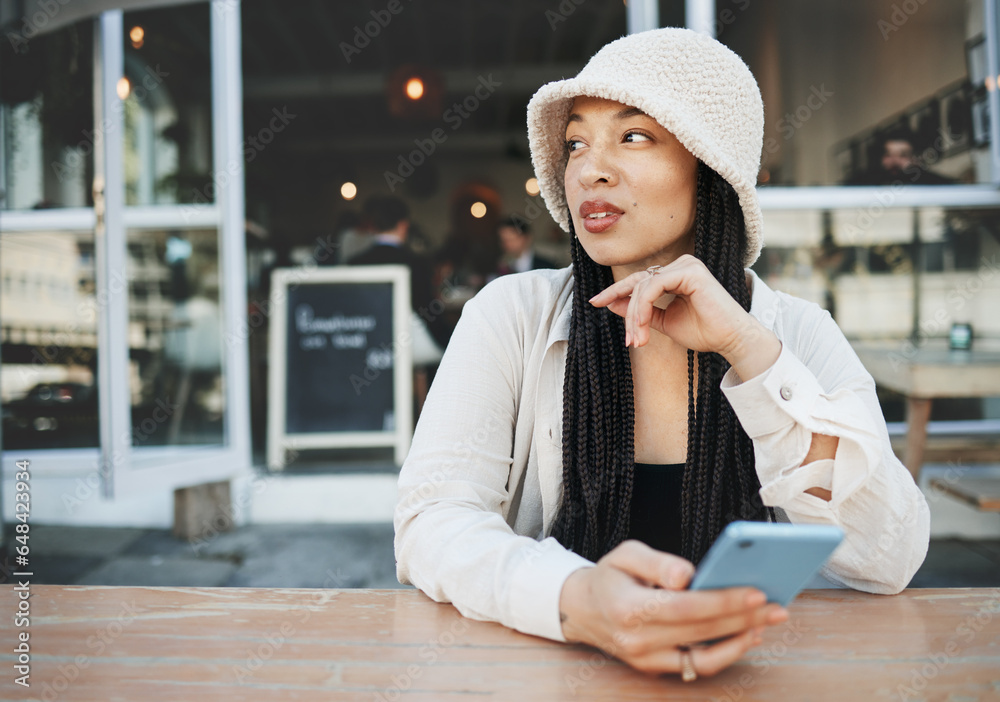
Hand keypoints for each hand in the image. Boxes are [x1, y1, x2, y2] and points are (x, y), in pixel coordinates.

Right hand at [559, 540, 787, 675]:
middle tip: (776, 605)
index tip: (755, 592)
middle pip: (701, 631)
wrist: (583, 609)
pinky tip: (746, 637)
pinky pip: (697, 666)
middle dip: (743, 618)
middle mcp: (636, 639)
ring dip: (741, 639)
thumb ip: (656, 562)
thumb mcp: (625, 554)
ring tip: (768, 622)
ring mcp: (646, 659)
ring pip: (704, 655)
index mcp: (627, 607)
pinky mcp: (655, 668)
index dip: (722, 602)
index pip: (684, 607)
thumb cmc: (610, 576)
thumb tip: (686, 575)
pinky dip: (725, 654)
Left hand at [588, 254, 780, 379]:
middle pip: (638, 284)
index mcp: (676, 274)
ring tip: (639, 339)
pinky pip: (653, 287)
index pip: (639, 280)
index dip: (615, 292)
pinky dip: (644, 308)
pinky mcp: (690, 271)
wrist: (730, 340)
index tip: (595, 303)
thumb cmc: (704, 332)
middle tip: (629, 339)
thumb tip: (612, 304)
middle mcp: (681, 265)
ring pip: (643, 286)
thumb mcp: (664, 322)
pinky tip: (644, 326)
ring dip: (636, 316)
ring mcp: (686, 265)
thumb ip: (641, 312)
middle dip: (627, 312)